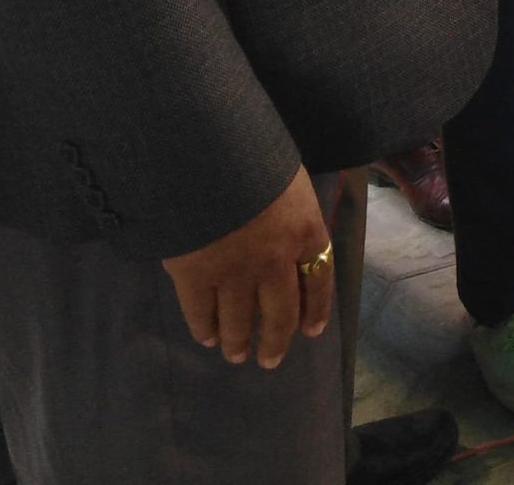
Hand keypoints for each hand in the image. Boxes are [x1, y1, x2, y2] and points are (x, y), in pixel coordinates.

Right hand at [161, 166, 332, 368]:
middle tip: (269, 359)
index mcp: (306, 231)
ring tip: (236, 353)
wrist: (204, 154)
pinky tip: (206, 337)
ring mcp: (234, 273)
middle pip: (280, 313)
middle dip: (275, 340)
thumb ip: (292, 209)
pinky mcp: (194, 276)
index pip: (319, 280)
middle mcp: (276, 262)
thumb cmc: (253, 153)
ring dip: (239, 341)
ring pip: (239, 320)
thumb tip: (291, 228)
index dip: (316, 309)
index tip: (311, 332)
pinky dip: (204, 328)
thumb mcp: (289, 178)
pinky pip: (200, 312)